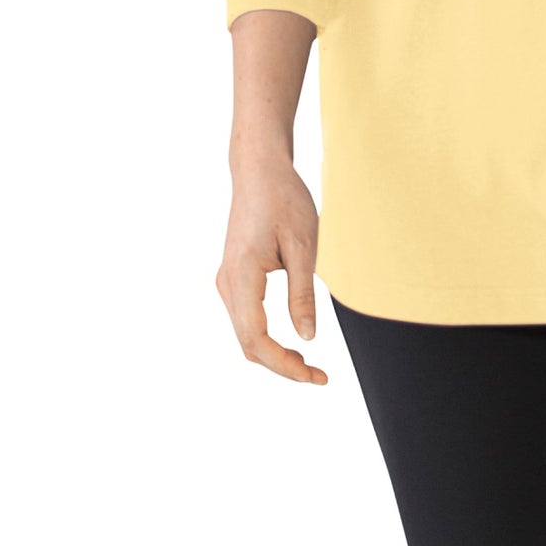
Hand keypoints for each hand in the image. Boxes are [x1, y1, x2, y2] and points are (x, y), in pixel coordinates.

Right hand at [216, 153, 328, 383]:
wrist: (259, 169)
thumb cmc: (284, 199)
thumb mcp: (304, 245)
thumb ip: (302, 294)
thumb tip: (307, 339)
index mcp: (242, 276)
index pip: (256, 339)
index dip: (284, 365)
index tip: (314, 376)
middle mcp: (227, 283)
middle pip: (248, 343)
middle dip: (281, 365)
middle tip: (318, 376)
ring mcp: (227, 281)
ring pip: (245, 334)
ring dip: (273, 354)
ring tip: (308, 364)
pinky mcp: (233, 277)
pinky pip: (245, 319)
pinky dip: (265, 337)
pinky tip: (290, 342)